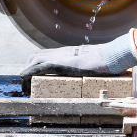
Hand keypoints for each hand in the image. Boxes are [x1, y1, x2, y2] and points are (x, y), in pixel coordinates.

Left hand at [20, 33, 136, 80]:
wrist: (112, 56)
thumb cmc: (107, 61)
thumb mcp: (92, 63)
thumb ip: (87, 66)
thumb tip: (90, 74)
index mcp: (69, 54)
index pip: (46, 55)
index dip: (37, 64)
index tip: (32, 76)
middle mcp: (63, 52)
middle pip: (37, 56)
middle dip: (28, 68)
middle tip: (26, 82)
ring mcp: (62, 56)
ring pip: (36, 59)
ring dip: (27, 70)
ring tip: (24, 84)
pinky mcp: (62, 62)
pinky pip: (41, 64)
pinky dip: (31, 70)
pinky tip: (26, 77)